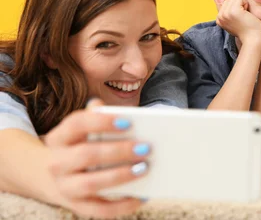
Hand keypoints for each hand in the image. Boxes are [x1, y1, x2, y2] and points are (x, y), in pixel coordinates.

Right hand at [44, 99, 148, 218]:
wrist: (56, 175)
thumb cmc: (81, 144)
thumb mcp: (83, 129)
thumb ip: (98, 116)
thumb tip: (115, 110)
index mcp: (59, 138)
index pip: (76, 124)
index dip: (101, 122)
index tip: (128, 122)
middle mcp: (57, 163)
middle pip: (86, 155)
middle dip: (118, 151)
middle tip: (145, 148)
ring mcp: (65, 187)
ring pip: (90, 184)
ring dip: (119, 176)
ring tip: (144, 168)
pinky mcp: (77, 206)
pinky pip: (100, 209)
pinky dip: (122, 205)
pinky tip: (142, 196)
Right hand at [216, 0, 260, 47]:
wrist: (253, 40)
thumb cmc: (248, 31)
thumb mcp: (234, 22)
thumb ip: (229, 13)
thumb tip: (229, 1)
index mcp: (219, 19)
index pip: (227, 2)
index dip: (237, 8)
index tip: (240, 20)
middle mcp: (220, 16)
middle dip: (239, 5)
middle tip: (244, 18)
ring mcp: (225, 13)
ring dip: (243, 4)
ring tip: (245, 16)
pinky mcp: (233, 11)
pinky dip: (246, 4)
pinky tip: (247, 14)